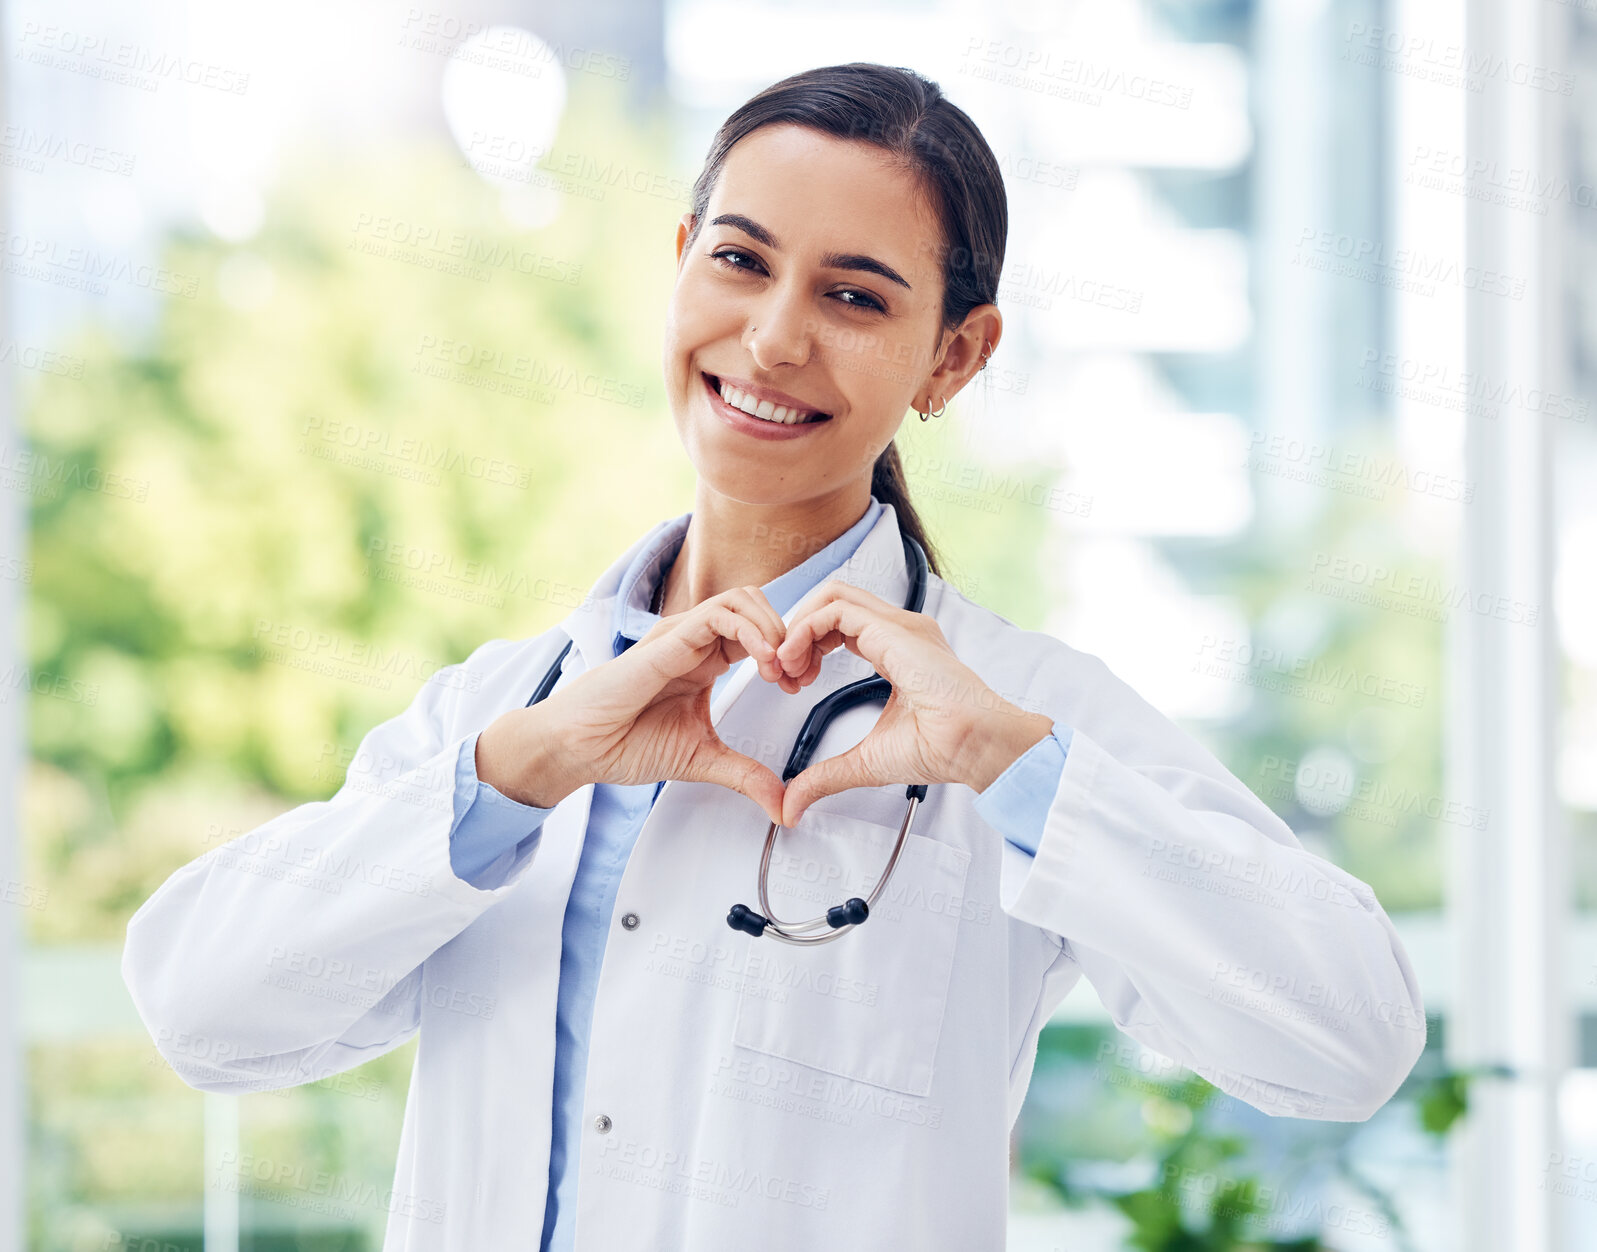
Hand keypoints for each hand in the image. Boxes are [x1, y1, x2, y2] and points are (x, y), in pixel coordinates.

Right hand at [477, 587, 826, 825]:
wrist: (580, 748)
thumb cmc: (625, 743)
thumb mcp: (704, 760)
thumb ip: (746, 775)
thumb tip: (783, 804)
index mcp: (705, 661)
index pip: (759, 632)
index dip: (788, 653)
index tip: (798, 687)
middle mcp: (695, 642)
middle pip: (758, 605)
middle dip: (789, 634)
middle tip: (798, 675)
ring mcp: (682, 636)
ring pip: (743, 599)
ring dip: (774, 628)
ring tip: (781, 668)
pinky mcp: (668, 641)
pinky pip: (718, 615)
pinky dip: (751, 631)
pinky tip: (764, 662)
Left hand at [773, 580, 1053, 825]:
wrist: (974, 748)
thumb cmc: (942, 750)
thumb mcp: (865, 762)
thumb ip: (825, 776)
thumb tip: (792, 804)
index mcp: (897, 650)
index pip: (841, 625)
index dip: (807, 646)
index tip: (794, 682)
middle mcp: (898, 630)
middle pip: (832, 600)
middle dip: (797, 630)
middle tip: (783, 671)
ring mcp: (899, 625)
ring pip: (832, 595)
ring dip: (798, 627)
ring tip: (786, 666)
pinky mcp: (894, 630)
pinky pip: (836, 611)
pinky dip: (806, 630)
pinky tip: (798, 661)